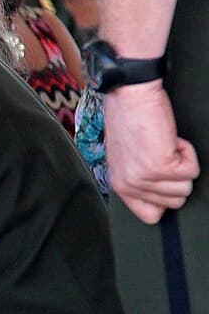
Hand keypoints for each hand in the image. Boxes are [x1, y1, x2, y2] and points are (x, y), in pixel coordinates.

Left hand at [105, 82, 199, 223]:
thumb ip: (140, 180)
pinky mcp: (161, 167)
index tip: (164, 180)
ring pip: (186, 187)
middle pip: (175, 201)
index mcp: (120, 185)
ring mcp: (145, 178)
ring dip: (182, 163)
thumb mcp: (127, 158)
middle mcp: (130, 185)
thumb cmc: (129, 120)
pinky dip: (187, 152)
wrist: (130, 97)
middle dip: (176, 176)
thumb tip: (159, 192)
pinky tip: (170, 140)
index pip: (150, 216)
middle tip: (160, 153)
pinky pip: (192, 170)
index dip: (165, 198)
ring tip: (163, 145)